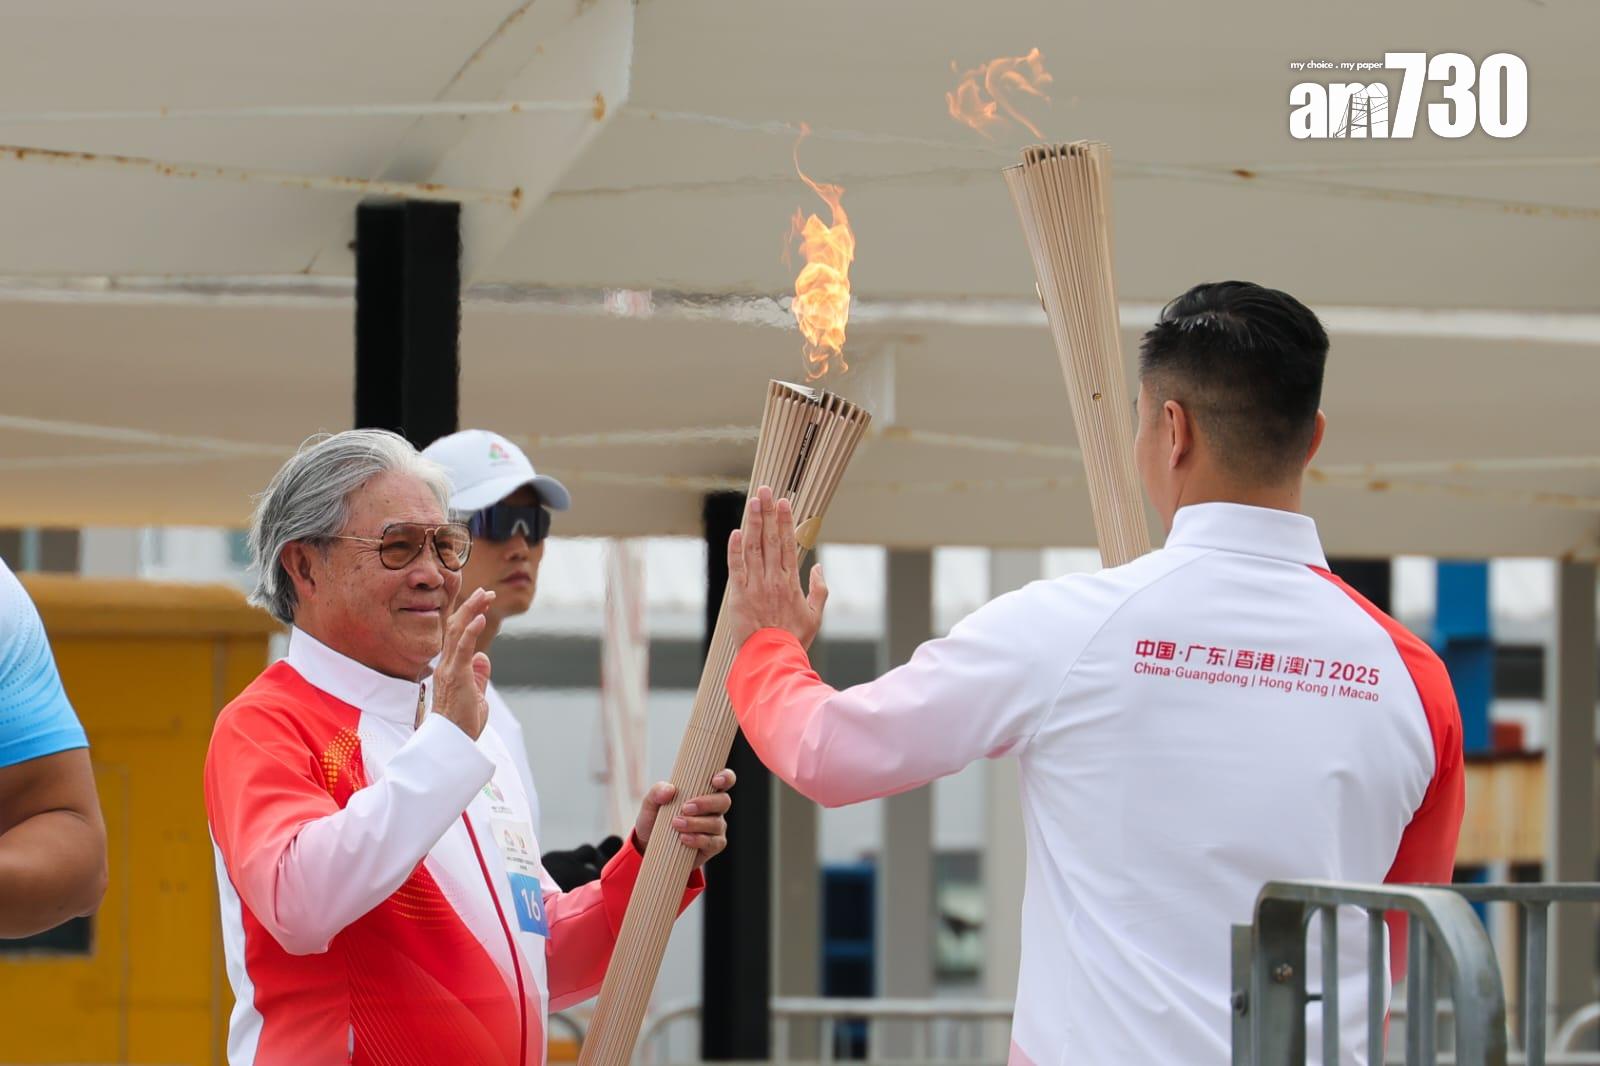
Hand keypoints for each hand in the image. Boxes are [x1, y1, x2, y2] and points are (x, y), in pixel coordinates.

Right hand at [430, 587, 494, 738]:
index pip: (457, 636)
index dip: (469, 617)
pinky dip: (471, 631)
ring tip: (484, 596)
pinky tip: (480, 617)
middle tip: (485, 592)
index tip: (481, 602)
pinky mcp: (456, 676)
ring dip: (472, 611)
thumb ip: (479, 676)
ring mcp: (449, 669)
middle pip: (456, 628)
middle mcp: (446, 665)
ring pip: (458, 632)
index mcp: (450, 668)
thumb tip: (484, 657)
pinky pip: (462, 649)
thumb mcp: (476, 695)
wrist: (452, 744)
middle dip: (471, 607)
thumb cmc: (462, 724)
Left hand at [633, 769, 734, 869]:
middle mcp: (714, 808)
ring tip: (677, 824)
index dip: (726, 777)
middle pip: (724, 801)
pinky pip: (713, 843)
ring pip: (717, 823)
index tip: (715, 780)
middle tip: (685, 808)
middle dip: (706, 803)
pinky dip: (699, 840)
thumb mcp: (651, 803)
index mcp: (704, 791)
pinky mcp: (712, 846)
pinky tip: (684, 839)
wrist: (649, 846)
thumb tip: (669, 790)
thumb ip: (657, 792)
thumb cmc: (655, 819)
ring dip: (697, 823)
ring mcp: (715, 827)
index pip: (724, 780)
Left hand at [726, 485, 828, 649]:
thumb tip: (818, 567)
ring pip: (754, 548)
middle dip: (768, 513)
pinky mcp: (739, 595)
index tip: (783, 502)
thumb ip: (819, 589)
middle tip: (765, 490)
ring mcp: (756, 586)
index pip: (787, 544)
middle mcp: (773, 579)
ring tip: (753, 502)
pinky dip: (735, 549)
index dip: (785, 521)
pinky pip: (737, 568)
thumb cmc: (794, 638)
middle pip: (770, 539)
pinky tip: (736, 532)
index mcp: (791, 582)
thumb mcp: (815, 615)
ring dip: (753, 523)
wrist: (774, 658)